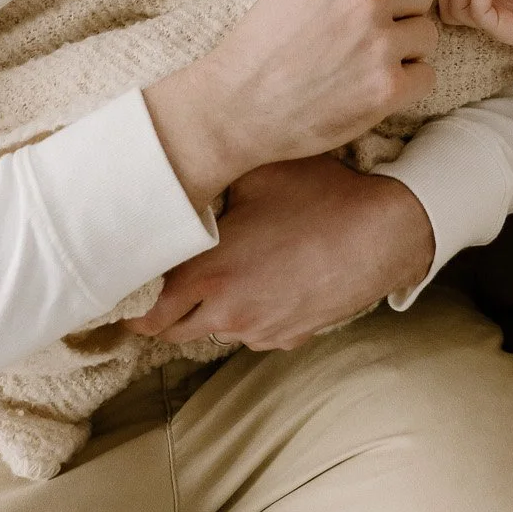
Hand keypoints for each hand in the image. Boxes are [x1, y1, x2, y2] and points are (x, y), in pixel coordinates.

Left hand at [124, 157, 436, 347]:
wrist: (386, 234)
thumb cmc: (322, 198)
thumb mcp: (260, 175)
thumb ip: (212, 183)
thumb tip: (183, 177)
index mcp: (208, 275)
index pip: (146, 315)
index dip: (130, 307)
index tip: (126, 291)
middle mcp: (227, 313)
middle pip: (173, 331)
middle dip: (165, 310)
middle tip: (167, 280)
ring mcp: (261, 330)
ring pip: (214, 331)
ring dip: (209, 310)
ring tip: (225, 272)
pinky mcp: (290, 337)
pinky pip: (253, 332)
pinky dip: (248, 314)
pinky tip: (265, 281)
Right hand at [144, 0, 440, 209]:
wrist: (235, 108)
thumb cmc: (262, 45)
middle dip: (403, 11)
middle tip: (372, 33)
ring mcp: (379, 44)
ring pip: (426, 34)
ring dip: (406, 48)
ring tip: (368, 62)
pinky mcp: (388, 88)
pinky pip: (426, 75)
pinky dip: (407, 83)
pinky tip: (375, 87)